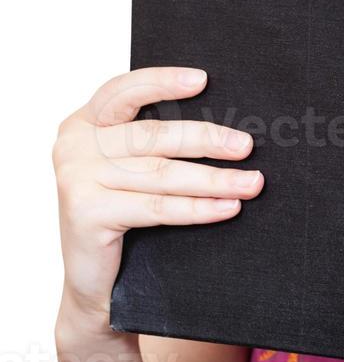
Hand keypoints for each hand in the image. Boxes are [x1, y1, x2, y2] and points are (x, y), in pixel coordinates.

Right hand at [52, 66, 263, 333]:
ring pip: (162, 173)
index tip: (204, 80)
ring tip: (252, 182)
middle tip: (247, 146)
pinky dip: (199, 208)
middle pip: (153, 135)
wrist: (94, 281)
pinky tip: (229, 206)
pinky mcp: (87, 212)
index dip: (164, 82)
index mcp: (84, 122)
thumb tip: (225, 124)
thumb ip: (154, 138)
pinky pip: (158, 207)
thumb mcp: (130, 165)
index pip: (124, 90)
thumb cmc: (122, 211)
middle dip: (207, 139)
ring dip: (214, 178)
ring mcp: (77, 178)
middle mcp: (74, 145)